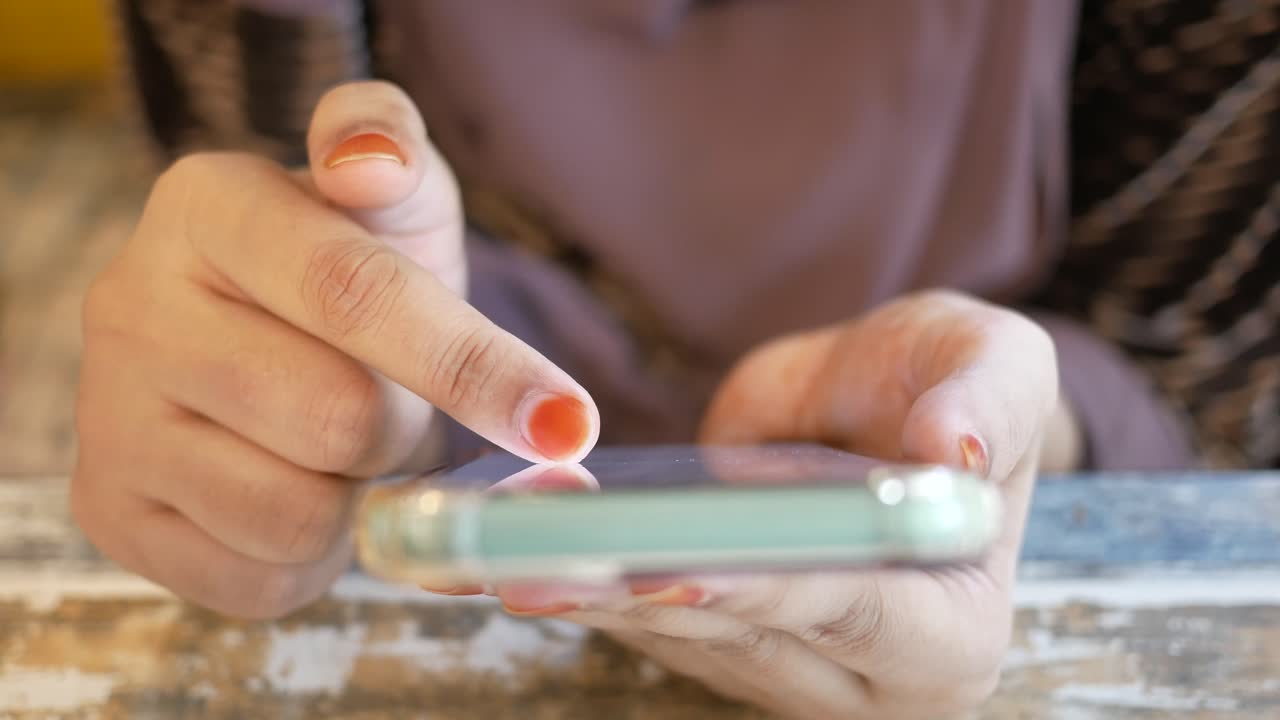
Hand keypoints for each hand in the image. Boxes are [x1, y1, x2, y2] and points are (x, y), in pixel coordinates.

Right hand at [72, 81, 598, 618]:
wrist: (264, 338)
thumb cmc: (353, 266)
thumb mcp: (392, 193)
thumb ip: (396, 147)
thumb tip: (368, 157)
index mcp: (207, 206)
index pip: (354, 293)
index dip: (471, 364)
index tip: (568, 422)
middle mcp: (132, 306)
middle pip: (337, 419)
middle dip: (403, 429)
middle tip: (393, 403)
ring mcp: (107, 416)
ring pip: (295, 514)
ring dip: (358, 498)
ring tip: (340, 448)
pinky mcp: (112, 511)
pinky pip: (255, 578)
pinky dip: (314, 557)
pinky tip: (302, 493)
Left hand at [490, 290, 1058, 718]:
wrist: (887, 408)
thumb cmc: (950, 386)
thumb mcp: (994, 364)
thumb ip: (988, 404)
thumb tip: (957, 454)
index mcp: (951, 630)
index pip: (855, 611)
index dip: (772, 588)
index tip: (685, 568)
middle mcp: (862, 678)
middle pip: (738, 634)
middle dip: (637, 595)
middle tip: (538, 563)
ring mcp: (779, 669)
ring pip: (669, 634)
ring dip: (581, 590)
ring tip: (494, 548)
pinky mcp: (713, 640)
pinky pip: (638, 614)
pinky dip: (576, 576)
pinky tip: (502, 544)